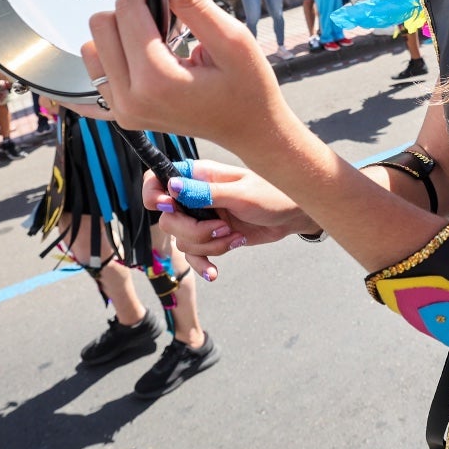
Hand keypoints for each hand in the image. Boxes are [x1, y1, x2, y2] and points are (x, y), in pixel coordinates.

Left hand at [76, 0, 290, 152]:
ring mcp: (122, 110)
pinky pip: (92, 78)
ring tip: (156, 40)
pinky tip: (131, 57)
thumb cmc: (249, 89)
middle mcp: (130, 99)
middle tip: (166, 17)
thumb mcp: (233, 39)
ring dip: (120, 34)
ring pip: (92, 47)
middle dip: (132, 11)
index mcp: (156, 80)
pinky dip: (108, 60)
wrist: (250, 128)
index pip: (126, 9)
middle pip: (101, 26)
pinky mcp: (121, 114)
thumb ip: (194, 3)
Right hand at [144, 159, 310, 279]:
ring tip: (235, 238)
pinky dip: (204, 264)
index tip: (170, 208)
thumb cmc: (273, 195)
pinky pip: (194, 255)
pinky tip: (214, 272)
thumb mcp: (240, 194)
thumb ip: (206, 193)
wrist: (293, 216)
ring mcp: (202, 218)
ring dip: (209, 246)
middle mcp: (195, 196)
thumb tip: (172, 186)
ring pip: (182, 240)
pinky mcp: (211, 237)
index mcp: (199, 175)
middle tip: (221, 228)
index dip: (155, 195)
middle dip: (193, 231)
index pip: (158, 179)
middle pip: (168, 219)